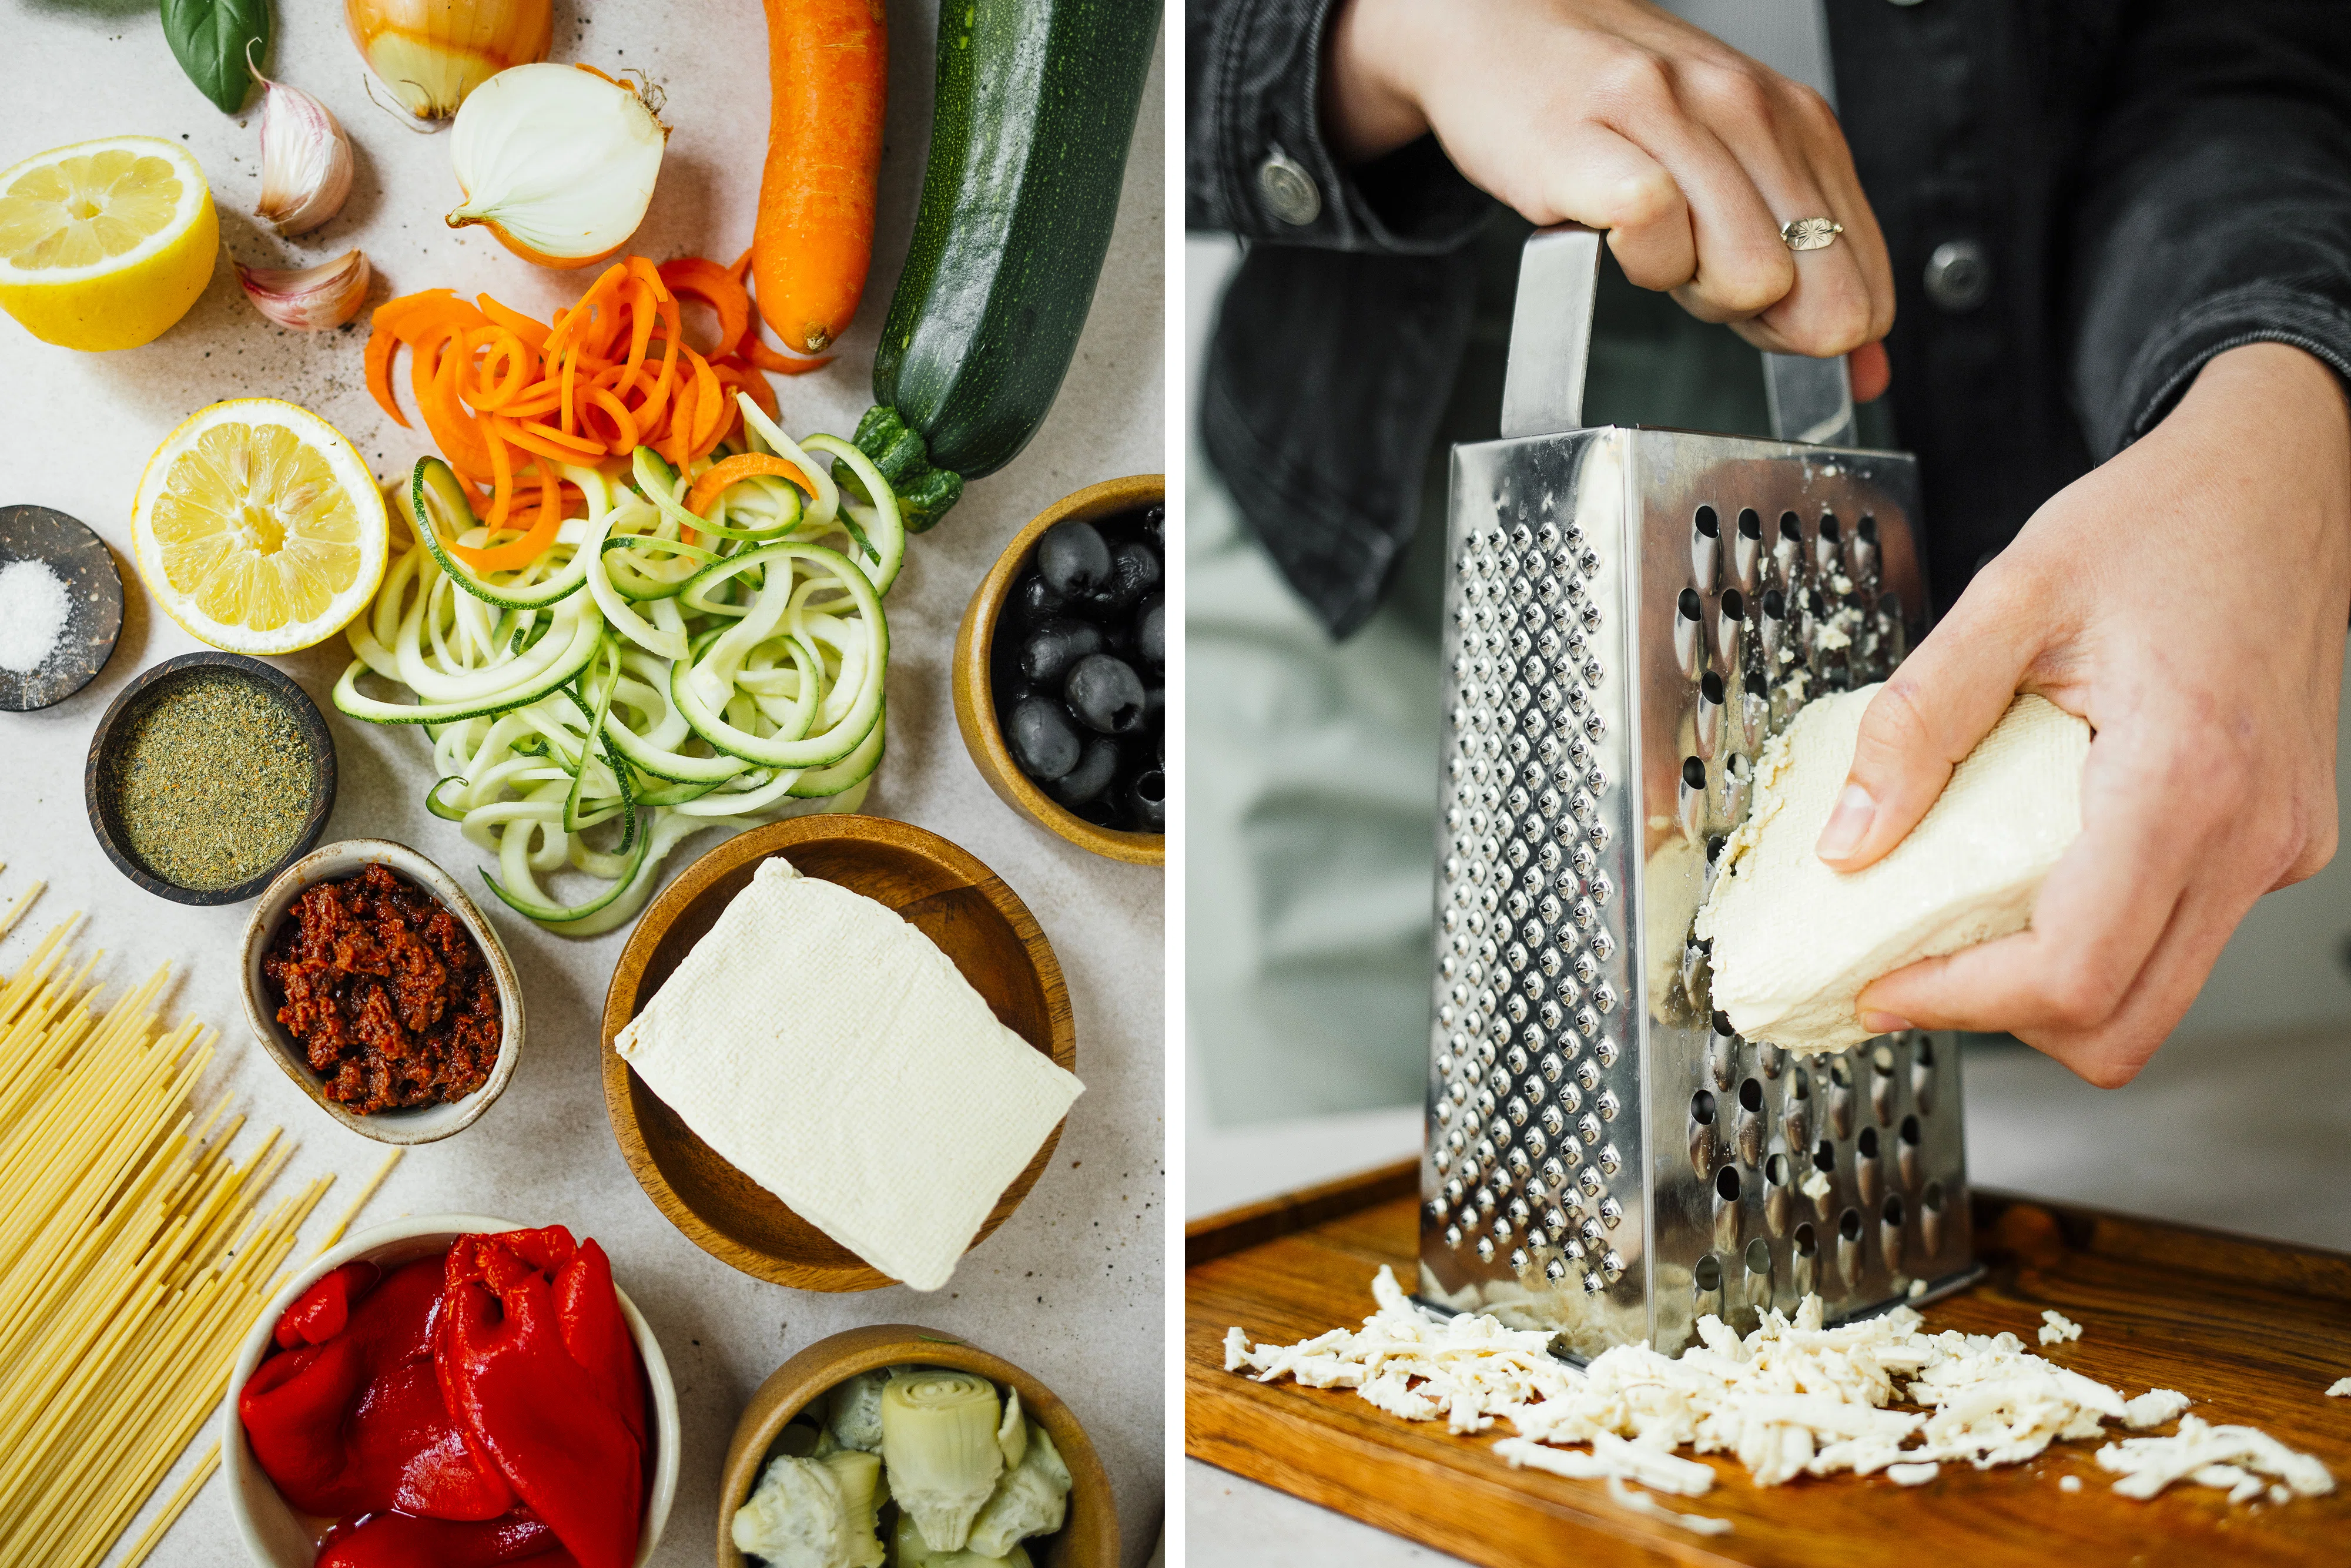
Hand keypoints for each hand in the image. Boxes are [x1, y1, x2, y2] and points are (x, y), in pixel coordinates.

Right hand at [1322, 0, 1893, 393]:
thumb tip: (1866, 373)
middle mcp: (1749, 111)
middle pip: (1815, 293)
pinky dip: (1633, 255)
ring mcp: (1672, 116)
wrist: (1502, 25)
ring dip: (1687, 285)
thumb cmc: (1609, 107)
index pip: (1867, 283)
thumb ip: (1808, 265)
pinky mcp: (1592, 137)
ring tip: (1646, 238)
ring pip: (1745, 273)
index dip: (1811, 326)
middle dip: (1755, 317)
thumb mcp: (1734, 174)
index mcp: (1799, 126)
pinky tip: (1609, 228)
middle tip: (1694, 269)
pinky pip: (1653, 227)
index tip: (1760, 310)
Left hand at [1817, 343, 2350, 1084]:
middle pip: (2121, 1024)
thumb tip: (1849, 842)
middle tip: (1909, 973)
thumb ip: (1919, 718)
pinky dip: (2102, 937)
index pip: (2072, 971)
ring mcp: (2277, 848)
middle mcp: (2251, 834)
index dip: (1961, 1002)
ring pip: (2157, 996)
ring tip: (1963, 925)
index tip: (1882, 985)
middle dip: (2003, 1019)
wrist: (2282, 477)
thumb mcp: (2010, 594)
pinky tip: (2037, 871)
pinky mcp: (2280, 842)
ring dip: (2052, 987)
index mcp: (2184, 777)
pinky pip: (2183, 937)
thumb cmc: (2163, 521)